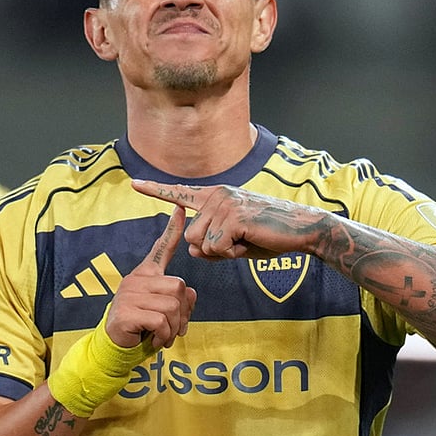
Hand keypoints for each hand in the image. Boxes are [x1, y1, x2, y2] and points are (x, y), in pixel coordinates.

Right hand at [106, 205, 196, 348]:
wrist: (114, 347)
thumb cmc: (141, 327)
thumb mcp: (164, 311)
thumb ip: (179, 299)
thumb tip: (190, 294)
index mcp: (145, 275)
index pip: (161, 248)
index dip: (172, 230)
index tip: (180, 209)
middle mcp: (136, 279)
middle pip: (179, 287)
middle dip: (183, 313)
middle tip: (174, 328)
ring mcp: (129, 294)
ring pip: (172, 306)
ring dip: (173, 328)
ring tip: (164, 336)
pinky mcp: (126, 312)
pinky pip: (160, 321)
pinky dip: (164, 335)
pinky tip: (155, 340)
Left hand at [131, 179, 329, 260]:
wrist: (301, 229)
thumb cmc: (269, 235)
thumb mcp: (234, 241)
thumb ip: (211, 244)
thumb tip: (194, 250)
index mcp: (216, 196)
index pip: (180, 194)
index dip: (155, 190)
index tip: (134, 183)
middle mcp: (217, 195)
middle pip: (191, 237)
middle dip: (213, 250)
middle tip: (239, 242)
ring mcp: (225, 203)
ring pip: (202, 243)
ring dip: (223, 252)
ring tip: (246, 239)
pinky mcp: (233, 216)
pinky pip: (217, 247)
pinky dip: (232, 253)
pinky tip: (250, 241)